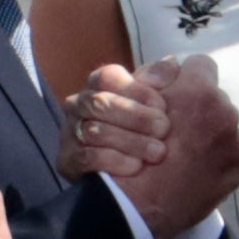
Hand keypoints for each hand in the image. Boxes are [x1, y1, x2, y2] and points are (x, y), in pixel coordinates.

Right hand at [56, 58, 177, 179]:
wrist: (120, 173)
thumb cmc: (138, 127)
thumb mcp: (150, 100)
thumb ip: (159, 80)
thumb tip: (171, 65)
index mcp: (97, 85)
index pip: (108, 77)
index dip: (137, 90)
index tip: (162, 106)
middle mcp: (78, 105)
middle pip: (100, 103)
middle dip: (136, 117)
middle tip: (163, 129)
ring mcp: (69, 132)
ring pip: (95, 131)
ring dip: (131, 142)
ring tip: (158, 151)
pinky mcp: (67, 161)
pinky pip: (88, 157)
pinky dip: (115, 160)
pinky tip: (136, 166)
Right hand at [112, 54, 238, 238]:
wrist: (137, 209)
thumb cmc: (128, 153)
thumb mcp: (131, 102)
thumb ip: (155, 78)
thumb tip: (174, 64)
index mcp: (198, 93)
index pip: (200, 64)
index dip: (185, 77)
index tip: (175, 94)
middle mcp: (224, 113)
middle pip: (214, 97)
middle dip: (198, 107)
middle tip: (176, 127)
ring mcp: (235, 143)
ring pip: (223, 125)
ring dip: (207, 133)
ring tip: (184, 152)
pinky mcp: (238, 169)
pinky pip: (228, 152)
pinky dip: (214, 158)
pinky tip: (193, 169)